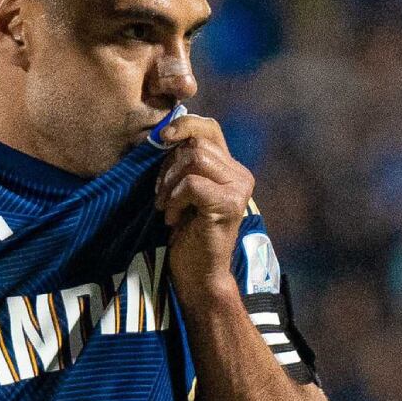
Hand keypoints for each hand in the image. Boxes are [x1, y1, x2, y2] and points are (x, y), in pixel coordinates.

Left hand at [155, 115, 254, 302]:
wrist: (199, 275)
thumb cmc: (187, 234)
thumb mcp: (184, 190)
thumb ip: (184, 162)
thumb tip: (165, 131)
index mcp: (231, 168)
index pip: (210, 128)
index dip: (184, 124)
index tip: (161, 137)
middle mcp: (241, 174)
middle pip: (197, 142)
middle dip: (169, 165)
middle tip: (162, 193)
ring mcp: (239, 189)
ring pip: (194, 158)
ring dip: (170, 182)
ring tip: (167, 206)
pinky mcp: (229, 205)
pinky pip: (192, 183)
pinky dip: (175, 199)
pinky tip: (174, 218)